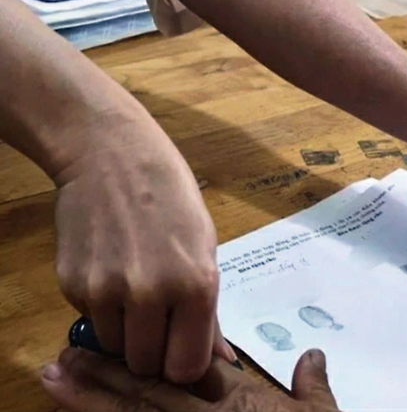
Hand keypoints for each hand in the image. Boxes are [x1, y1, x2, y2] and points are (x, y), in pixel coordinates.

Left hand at [40, 347, 340, 411]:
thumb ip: (313, 386)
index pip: (190, 370)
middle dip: (106, 374)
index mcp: (239, 403)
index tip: (120, 338)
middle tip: (65, 357)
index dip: (153, 353)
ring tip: (57, 380)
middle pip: (148, 393)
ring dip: (92, 401)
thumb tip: (314, 354)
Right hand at [53, 123, 235, 382]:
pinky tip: (112, 270)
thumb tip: (218, 359)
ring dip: (126, 332)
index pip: (186, 367)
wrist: (112, 156)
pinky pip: (90, 319)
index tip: (181, 351)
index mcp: (196, 285)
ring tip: (135, 290)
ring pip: (115, 348)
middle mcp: (151, 294)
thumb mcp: (204, 248)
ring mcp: (106, 291)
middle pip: (146, 366)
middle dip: (154, 352)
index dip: (183, 364)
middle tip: (158, 322)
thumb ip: (207, 310)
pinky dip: (102, 308)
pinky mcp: (72, 284)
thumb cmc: (172, 197)